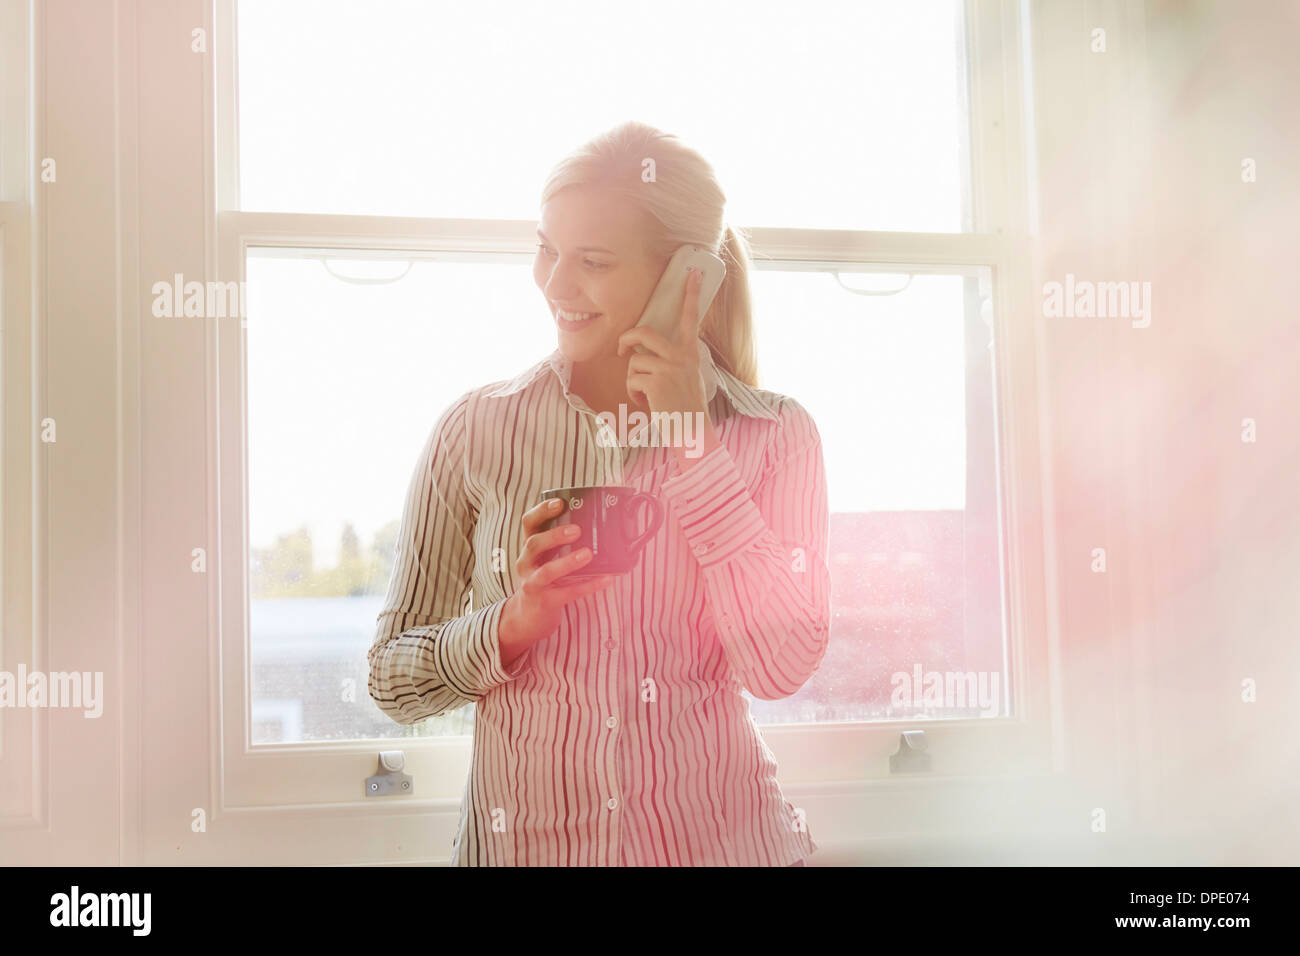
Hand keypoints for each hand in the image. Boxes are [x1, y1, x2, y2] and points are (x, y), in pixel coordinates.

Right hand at [498, 498, 614, 665]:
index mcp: (528, 548)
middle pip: (534, 544)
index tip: (560, 503)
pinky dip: (588, 585)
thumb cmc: (543, 580)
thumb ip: (559, 544)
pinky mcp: (545, 601)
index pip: (528, 523)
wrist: (527, 617)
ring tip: (588, 554)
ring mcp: (533, 583)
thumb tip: (595, 524)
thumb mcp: (544, 559)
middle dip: (554, 536)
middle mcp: (526, 563)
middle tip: (577, 530)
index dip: (541, 511)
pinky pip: (567, 593)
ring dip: (568, 562)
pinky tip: (606, 579)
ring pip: (547, 571)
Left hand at [616, 268, 719, 467]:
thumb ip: (671, 360)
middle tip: (621, 347)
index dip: (691, 293)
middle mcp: (681, 356)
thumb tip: (641, 352)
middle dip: (627, 338)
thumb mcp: (685, 377)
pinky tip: (648, 404)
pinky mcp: (656, 382)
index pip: (690, 317)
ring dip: (633, 380)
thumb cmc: (685, 407)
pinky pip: (632, 380)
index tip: (694, 272)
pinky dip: (634, 395)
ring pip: (634, 361)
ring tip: (647, 395)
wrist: (692, 431)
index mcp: (690, 352)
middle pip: (644, 332)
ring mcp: (669, 368)